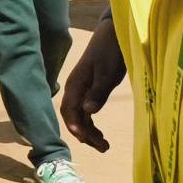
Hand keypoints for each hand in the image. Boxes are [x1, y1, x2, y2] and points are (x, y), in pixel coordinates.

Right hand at [63, 33, 128, 152]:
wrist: (113, 35)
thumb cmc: (110, 52)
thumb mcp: (108, 73)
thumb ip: (98, 92)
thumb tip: (87, 112)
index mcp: (76, 85)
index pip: (69, 110)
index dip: (75, 127)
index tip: (86, 140)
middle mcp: (75, 89)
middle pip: (73, 116)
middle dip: (84, 134)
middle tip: (102, 147)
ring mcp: (81, 88)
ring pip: (80, 115)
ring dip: (89, 131)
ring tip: (103, 144)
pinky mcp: (89, 88)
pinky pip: (86, 110)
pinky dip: (91, 122)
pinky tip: (99, 130)